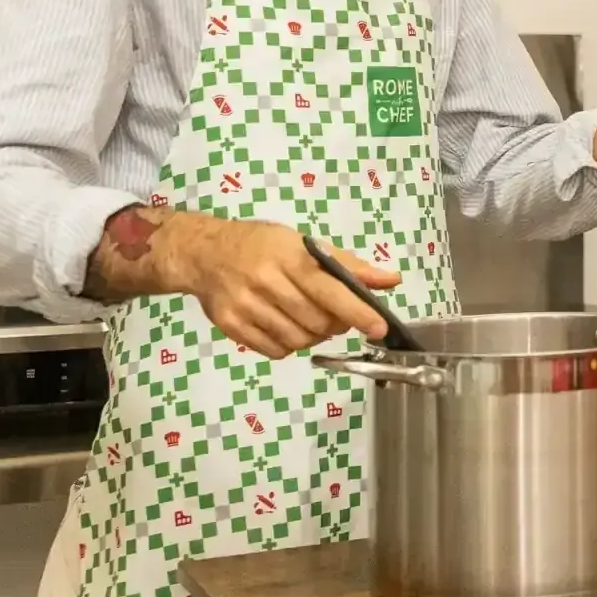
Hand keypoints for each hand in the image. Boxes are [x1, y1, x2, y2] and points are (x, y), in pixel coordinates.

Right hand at [179, 218, 396, 358]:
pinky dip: (290, 346)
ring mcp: (245, 306)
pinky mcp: (230, 326)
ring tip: (310, 320)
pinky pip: (275, 351)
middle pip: (317, 321)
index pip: (329, 289)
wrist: (205, 253)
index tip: (379, 328)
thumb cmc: (263, 246)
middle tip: (337, 316)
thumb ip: (349, 266)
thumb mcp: (304, 245)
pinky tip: (287, 327)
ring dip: (315, 337)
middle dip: (337, 324)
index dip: (357, 311)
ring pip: (298, 340)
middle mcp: (266, 282)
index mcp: (289, 257)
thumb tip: (392, 280)